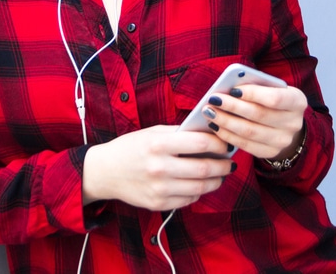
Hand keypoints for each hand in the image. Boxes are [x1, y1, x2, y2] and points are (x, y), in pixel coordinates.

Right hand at [82, 125, 234, 210]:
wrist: (105, 172)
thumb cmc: (131, 147)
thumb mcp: (153, 133)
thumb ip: (179, 133)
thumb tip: (209, 132)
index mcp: (159, 144)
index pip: (200, 144)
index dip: (219, 144)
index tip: (225, 144)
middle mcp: (159, 167)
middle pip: (204, 169)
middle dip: (223, 165)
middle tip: (229, 162)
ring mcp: (159, 188)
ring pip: (200, 187)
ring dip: (216, 181)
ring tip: (220, 174)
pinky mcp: (157, 203)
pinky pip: (188, 199)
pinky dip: (199, 192)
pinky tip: (200, 184)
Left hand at [203, 84, 306, 160]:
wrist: (286, 125)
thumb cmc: (273, 100)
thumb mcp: (273, 89)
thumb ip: (257, 87)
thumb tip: (229, 88)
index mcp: (297, 101)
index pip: (274, 98)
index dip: (252, 94)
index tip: (231, 89)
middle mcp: (293, 123)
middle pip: (259, 115)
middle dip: (232, 107)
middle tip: (213, 100)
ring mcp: (283, 141)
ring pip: (249, 132)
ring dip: (226, 122)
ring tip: (210, 112)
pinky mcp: (270, 152)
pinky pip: (245, 145)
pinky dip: (228, 136)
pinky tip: (216, 127)